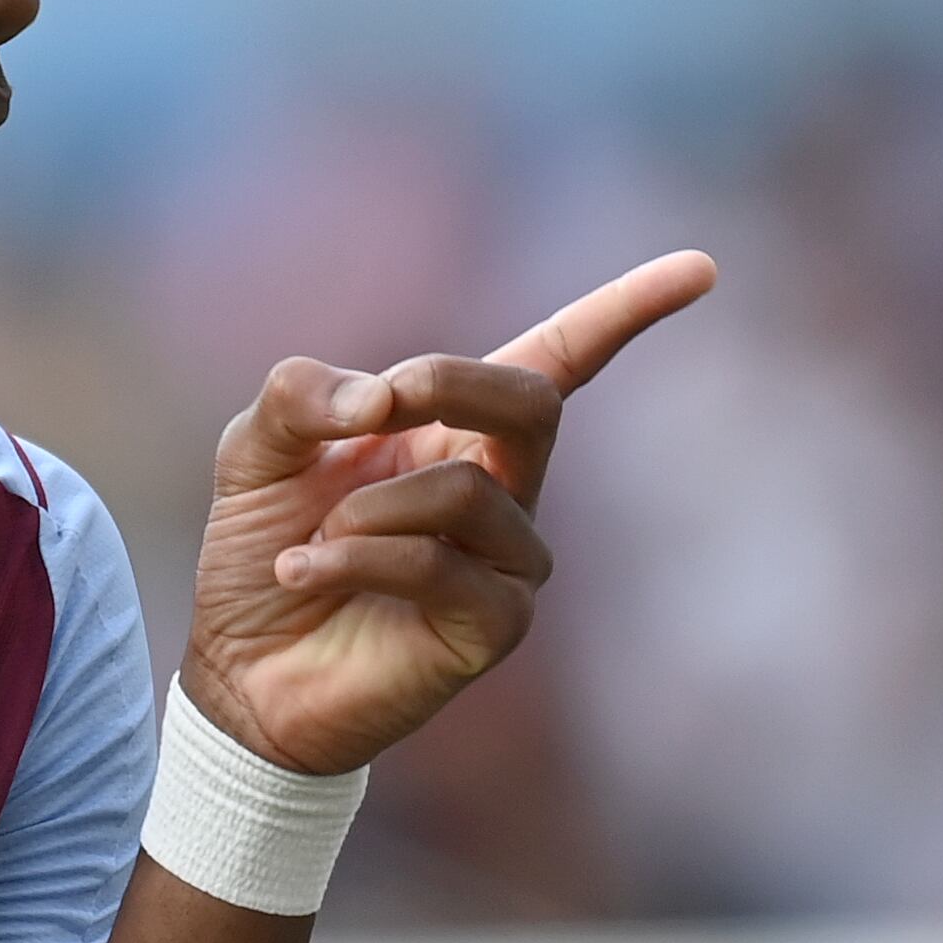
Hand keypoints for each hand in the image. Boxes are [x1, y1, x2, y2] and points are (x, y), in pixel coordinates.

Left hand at [185, 251, 713, 774]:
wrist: (242, 673)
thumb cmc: (263, 550)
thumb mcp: (254, 447)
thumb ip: (301, 394)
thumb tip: (382, 395)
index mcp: (460, 428)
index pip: (564, 357)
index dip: (629, 309)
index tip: (700, 269)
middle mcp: (504, 488)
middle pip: (534, 402)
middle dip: (448, 384)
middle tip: (375, 408)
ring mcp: (507, 562)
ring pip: (469, 492)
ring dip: (369, 505)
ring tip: (311, 537)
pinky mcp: (494, 628)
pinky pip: (438, 564)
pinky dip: (356, 556)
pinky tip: (305, 570)